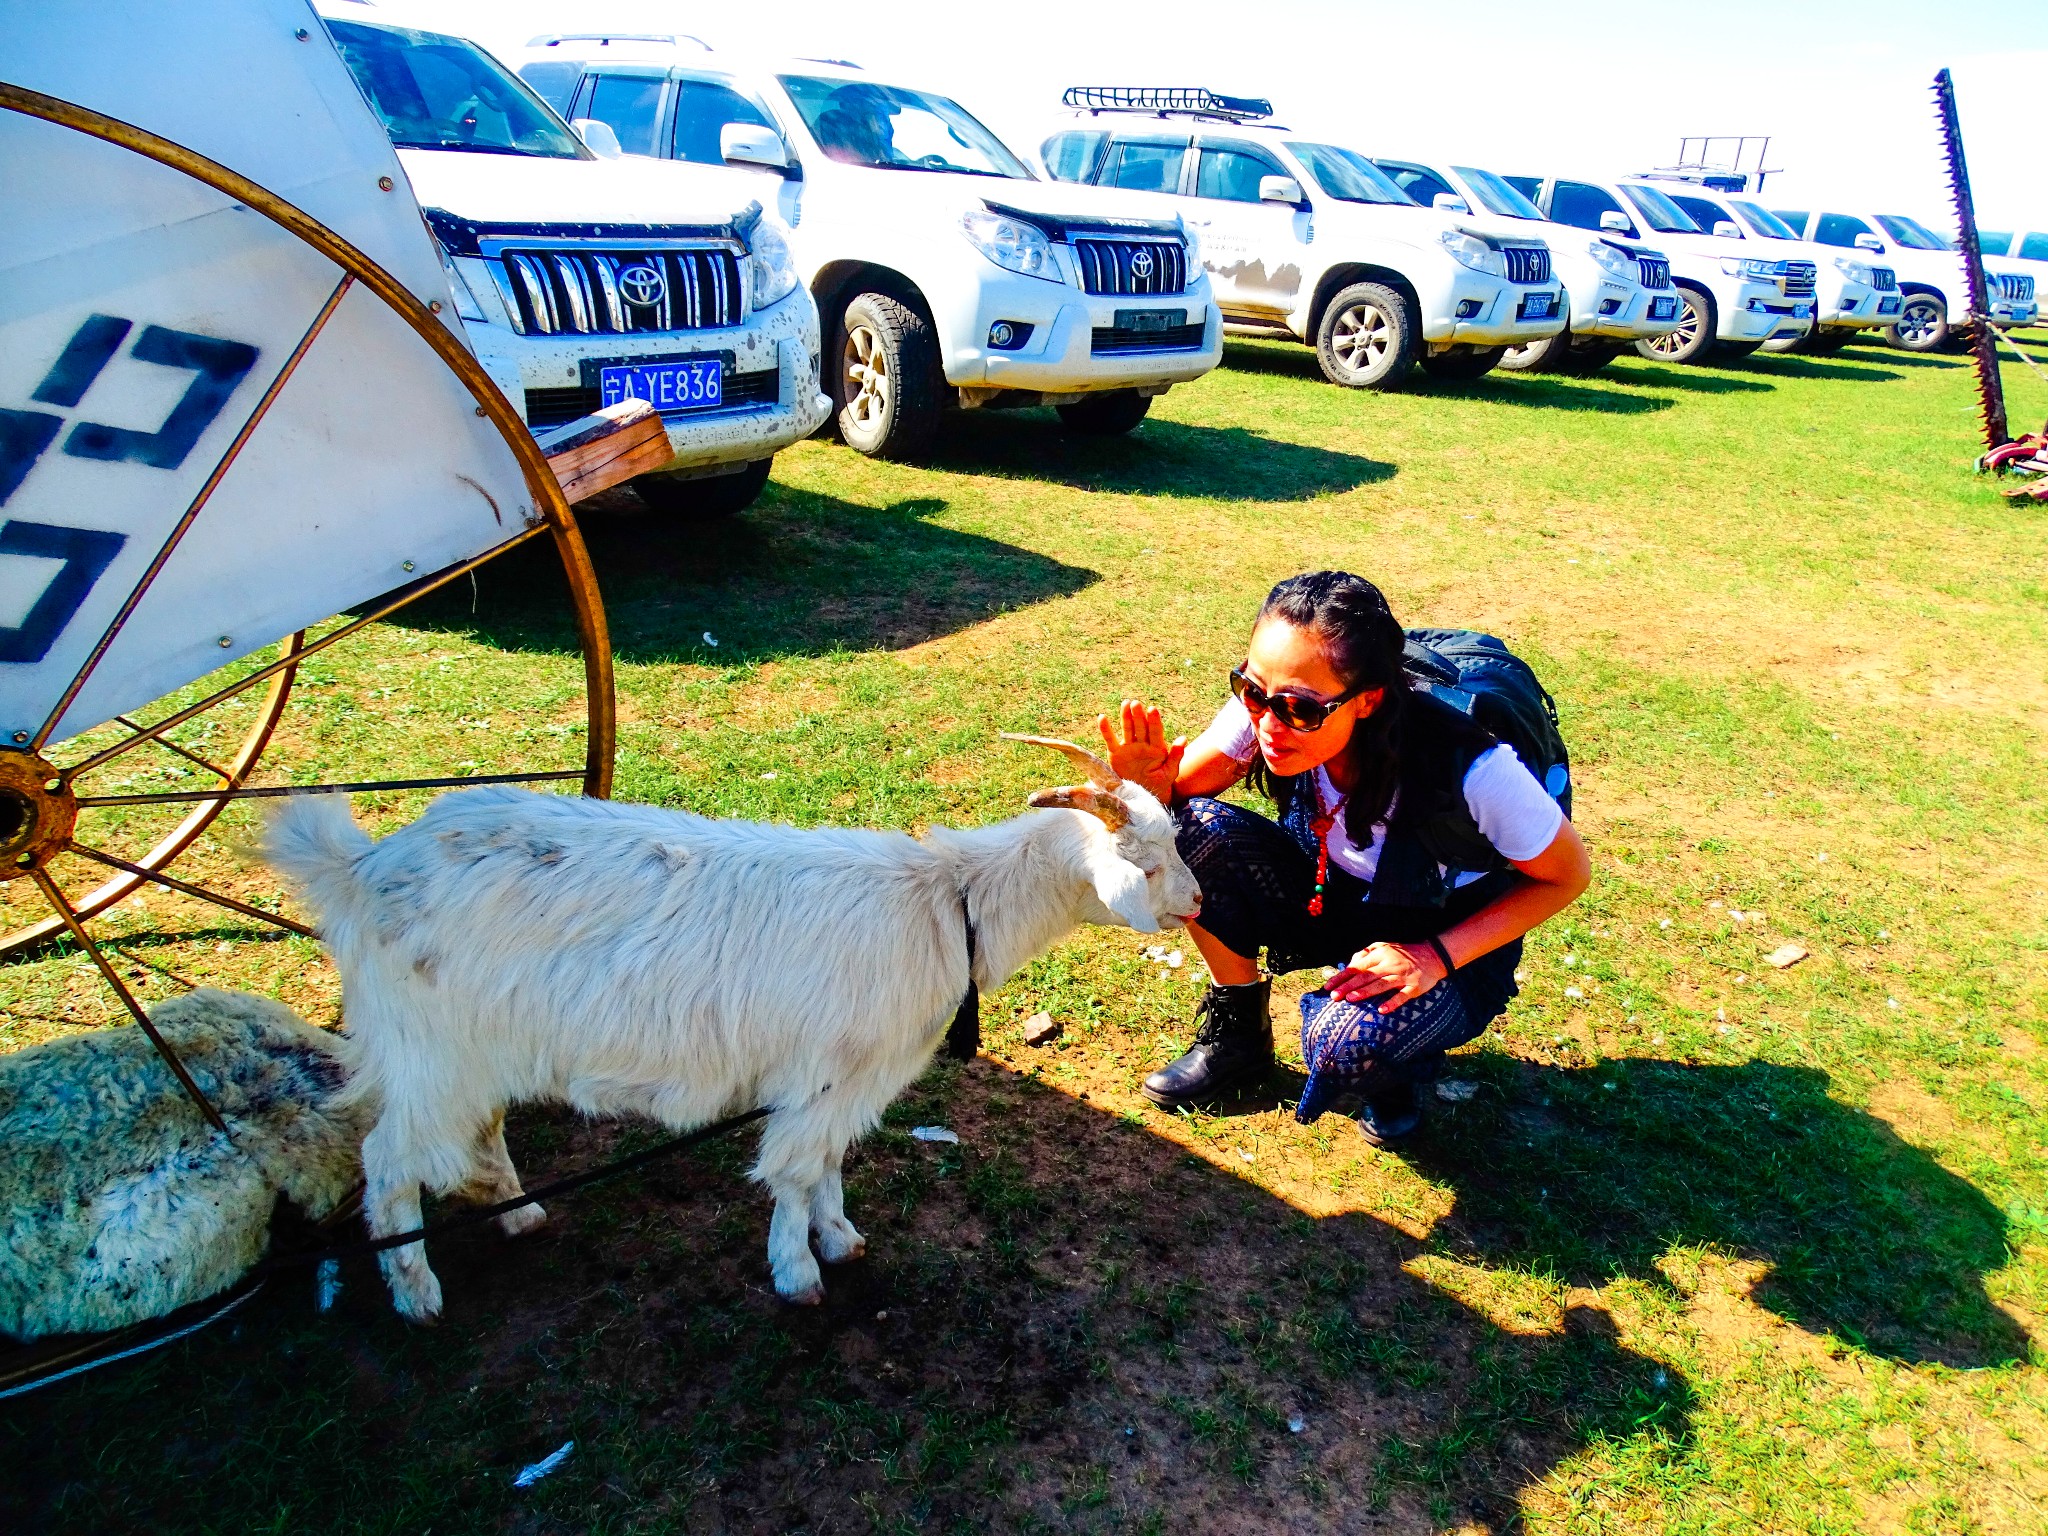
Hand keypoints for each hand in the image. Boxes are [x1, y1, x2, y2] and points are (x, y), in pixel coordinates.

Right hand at [1098, 700, 1184, 803]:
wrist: (1144, 794)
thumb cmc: (1160, 782)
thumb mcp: (1170, 772)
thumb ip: (1176, 756)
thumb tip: (1183, 738)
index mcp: (1157, 747)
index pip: (1156, 731)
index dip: (1154, 721)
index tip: (1153, 709)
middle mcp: (1143, 744)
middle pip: (1141, 726)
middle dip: (1139, 715)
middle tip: (1136, 703)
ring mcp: (1129, 747)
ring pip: (1127, 729)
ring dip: (1126, 716)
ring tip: (1126, 703)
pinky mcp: (1116, 753)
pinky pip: (1110, 740)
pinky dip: (1105, 730)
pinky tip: (1102, 717)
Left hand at [1327, 942, 1445, 1012]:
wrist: (1433, 955)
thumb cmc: (1403, 953)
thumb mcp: (1384, 947)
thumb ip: (1366, 954)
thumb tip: (1349, 964)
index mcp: (1381, 954)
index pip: (1357, 966)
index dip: (1342, 976)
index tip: (1328, 986)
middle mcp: (1390, 964)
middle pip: (1365, 976)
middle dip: (1348, 986)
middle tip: (1334, 996)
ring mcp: (1402, 976)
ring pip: (1381, 985)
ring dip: (1365, 992)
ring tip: (1350, 999)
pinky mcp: (1414, 987)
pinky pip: (1402, 996)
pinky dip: (1392, 1003)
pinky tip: (1382, 1010)